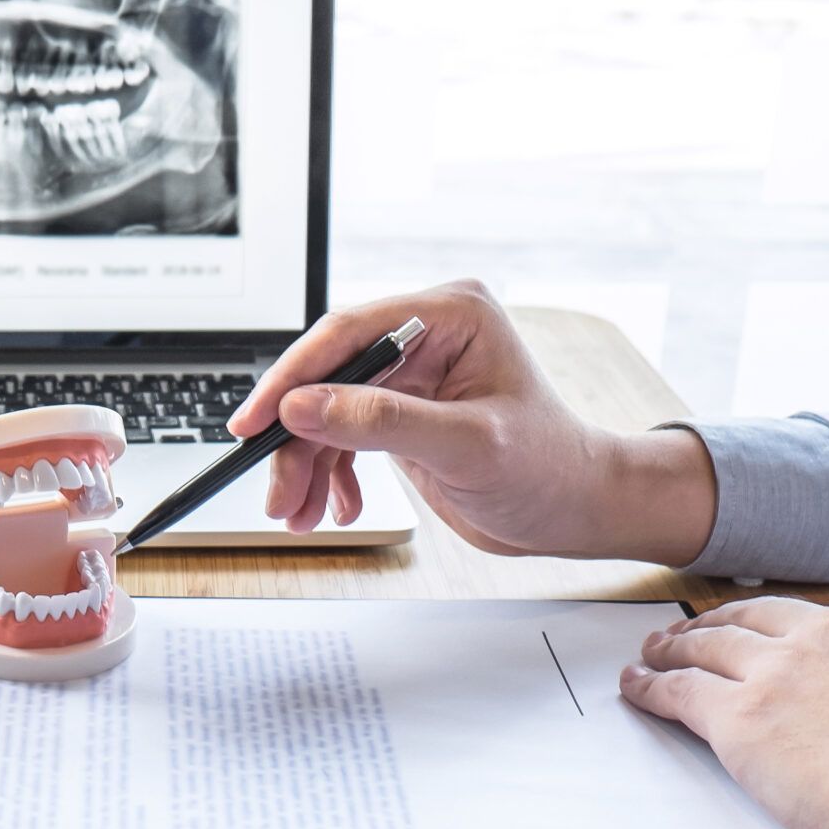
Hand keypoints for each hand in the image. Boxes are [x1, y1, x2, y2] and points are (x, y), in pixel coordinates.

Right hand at [228, 282, 718, 563]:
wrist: (573, 510)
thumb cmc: (547, 468)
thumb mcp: (465, 446)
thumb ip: (382, 422)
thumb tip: (303, 406)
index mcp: (450, 316)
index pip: (349, 333)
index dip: (293, 378)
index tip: (255, 421)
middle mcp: (426, 336)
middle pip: (329, 376)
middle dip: (297, 438)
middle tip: (276, 490)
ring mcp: (413, 374)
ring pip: (328, 410)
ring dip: (307, 465)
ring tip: (298, 513)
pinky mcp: (403, 411)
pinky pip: (344, 434)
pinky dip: (330, 474)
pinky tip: (336, 506)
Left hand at [620, 594, 828, 828]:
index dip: (806, 632)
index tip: (792, 639)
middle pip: (765, 619)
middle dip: (727, 623)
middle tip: (699, 630)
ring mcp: (789, 670)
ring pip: (712, 645)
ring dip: (677, 646)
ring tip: (654, 651)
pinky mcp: (744, 719)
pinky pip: (681, 692)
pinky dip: (652, 685)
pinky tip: (639, 685)